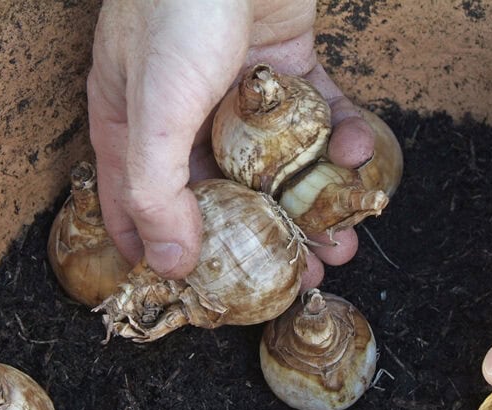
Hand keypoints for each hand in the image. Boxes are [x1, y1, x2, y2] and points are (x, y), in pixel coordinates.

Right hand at [87, 0, 373, 281]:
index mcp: (133, 124)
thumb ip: (155, 190)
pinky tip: (359, 156)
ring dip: (312, 205)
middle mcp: (183, 111)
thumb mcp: (154, 109)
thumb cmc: (178, 8)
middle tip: (299, 276)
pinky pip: (317, 116)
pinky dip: (340, 138)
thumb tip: (169, 266)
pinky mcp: (287, 66)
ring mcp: (237, 89)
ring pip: (276, 164)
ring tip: (343, 241)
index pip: (140, 207)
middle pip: (223, 194)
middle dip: (263, 240)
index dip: (170, 255)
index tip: (206, 298)